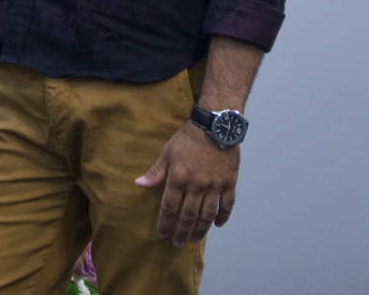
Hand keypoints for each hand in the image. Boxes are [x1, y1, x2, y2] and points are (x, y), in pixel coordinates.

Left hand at [135, 123, 238, 244]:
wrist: (215, 125)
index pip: (169, 207)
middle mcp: (197, 185)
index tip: (162, 233)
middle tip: (177, 242)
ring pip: (207, 215)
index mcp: (179, 178)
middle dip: (181, 231)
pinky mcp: (229, 183)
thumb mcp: (168, 152)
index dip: (165, 223)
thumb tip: (139, 184)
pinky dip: (222, 217)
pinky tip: (217, 225)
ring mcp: (215, 185)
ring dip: (200, 230)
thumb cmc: (188, 138)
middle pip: (188, 215)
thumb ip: (156, 171)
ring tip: (194, 239)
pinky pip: (227, 205)